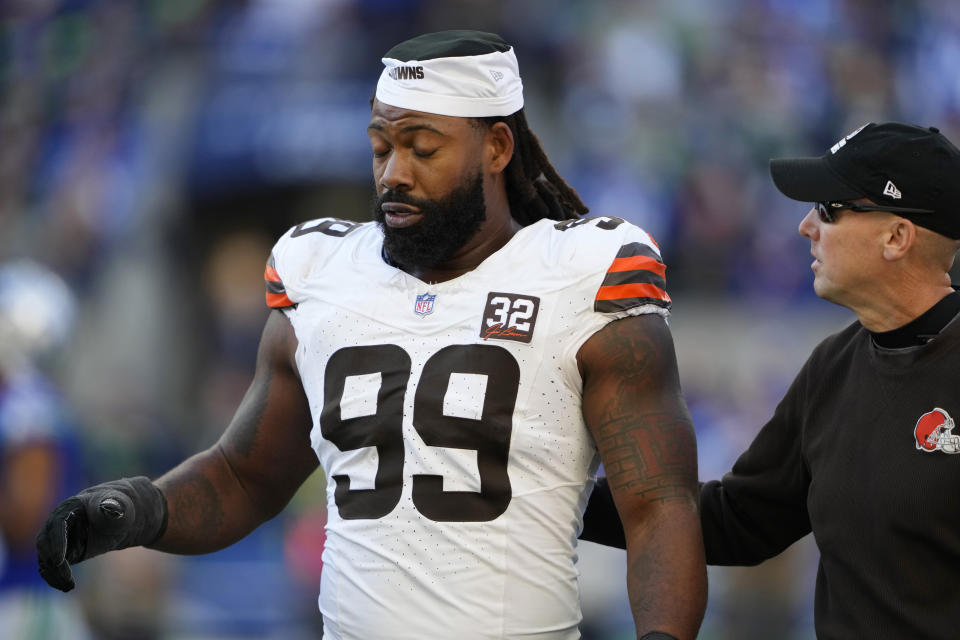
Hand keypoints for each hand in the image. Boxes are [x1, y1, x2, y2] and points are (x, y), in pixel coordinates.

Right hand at [35, 476, 167, 591]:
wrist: (117, 518)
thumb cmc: (118, 509)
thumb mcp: (119, 506)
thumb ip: (113, 506)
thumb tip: (109, 507)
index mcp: (69, 507)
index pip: (57, 524)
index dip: (57, 541)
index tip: (60, 560)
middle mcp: (56, 523)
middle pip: (45, 543)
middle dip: (53, 561)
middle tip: (67, 578)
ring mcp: (56, 539)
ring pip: (46, 558)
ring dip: (53, 574)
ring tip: (69, 586)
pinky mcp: (60, 553)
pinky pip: (51, 567)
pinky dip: (55, 578)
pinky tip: (67, 587)